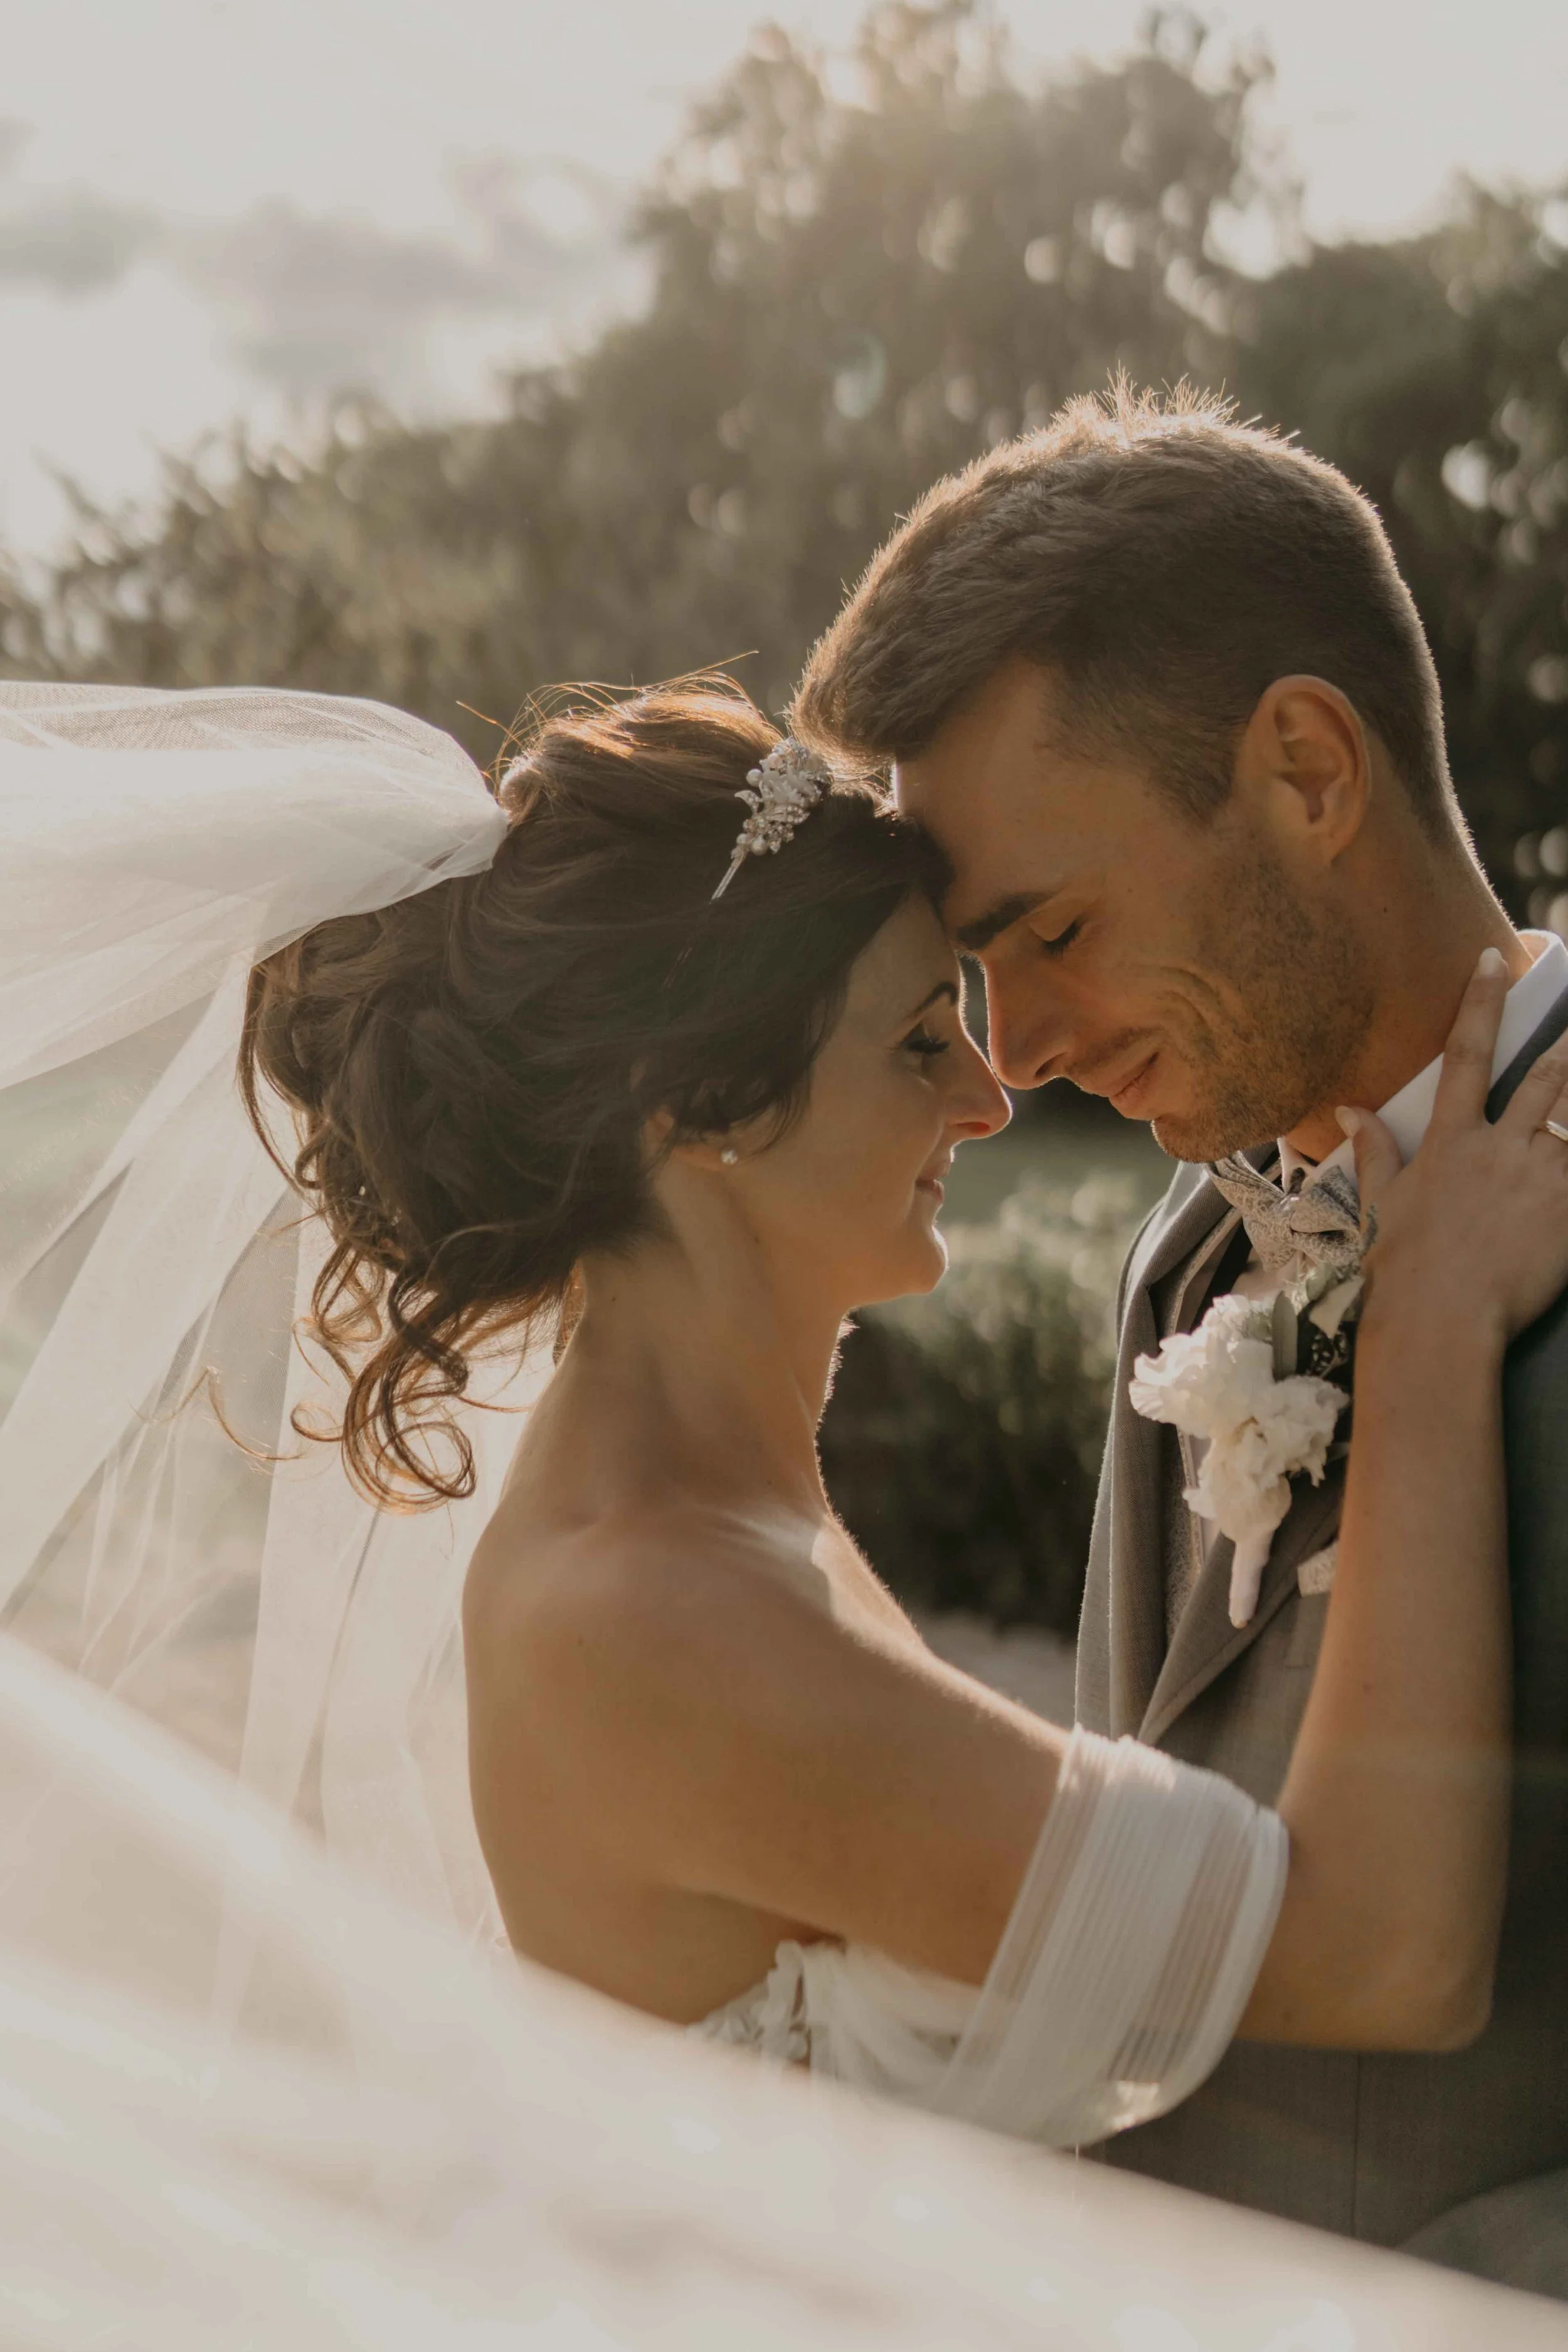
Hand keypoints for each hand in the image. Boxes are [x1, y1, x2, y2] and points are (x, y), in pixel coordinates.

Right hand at [1339, 947, 1567, 1350]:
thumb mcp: (1382, 1204)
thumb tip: (1350, 1109)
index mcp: (1452, 1141)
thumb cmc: (1403, 1267)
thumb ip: (1376, 1150)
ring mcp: (1542, 1178)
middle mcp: (1501, 1147)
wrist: (1441, 1323)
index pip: (1465, 1054)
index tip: (1495, 959)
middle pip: (1547, 1078)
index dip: (1480, 1002)